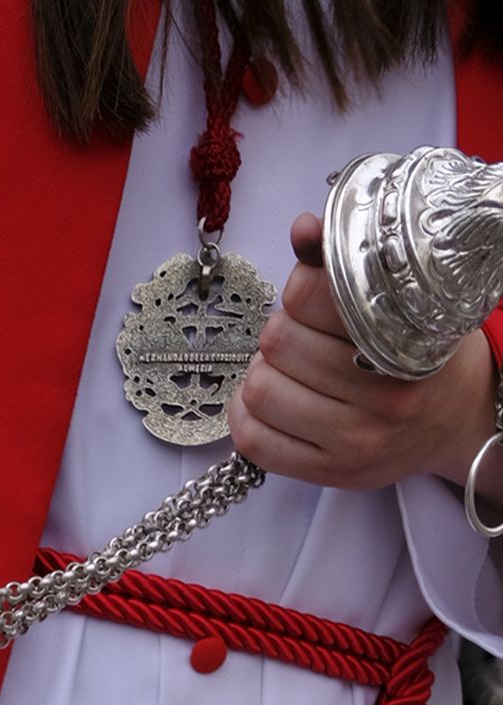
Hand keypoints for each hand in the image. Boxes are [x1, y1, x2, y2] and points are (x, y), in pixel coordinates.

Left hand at [230, 213, 497, 491]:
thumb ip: (349, 260)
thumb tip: (303, 229)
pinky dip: (247, 414)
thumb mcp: (406, 297)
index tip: (312, 291)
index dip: (300, 286)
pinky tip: (270, 397)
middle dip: (282, 328)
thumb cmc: (428, 353)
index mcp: (404, 341)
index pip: (311, 296)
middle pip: (279, 342)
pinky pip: (254, 441)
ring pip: (261, 390)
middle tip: (300, 332)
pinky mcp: (330, 474)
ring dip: (264, 369)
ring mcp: (354, 442)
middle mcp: (382, 399)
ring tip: (288, 365)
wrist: (458, 421)